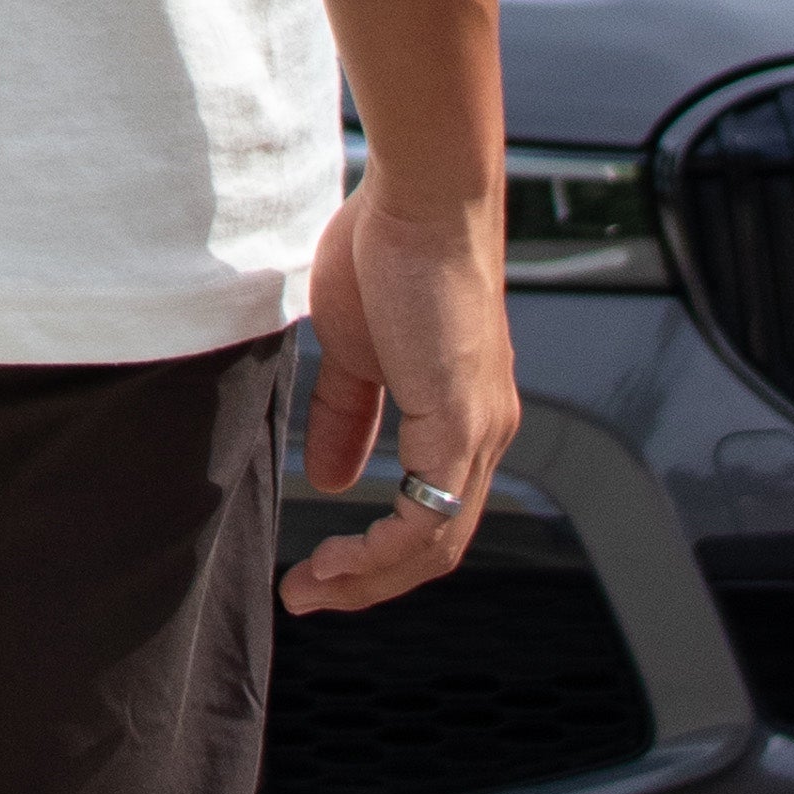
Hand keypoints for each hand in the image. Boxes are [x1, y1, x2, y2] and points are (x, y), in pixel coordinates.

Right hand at [282, 165, 515, 615]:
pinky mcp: (462, 423)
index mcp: (461, 416)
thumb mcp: (354, 347)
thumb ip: (346, 413)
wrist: (423, 197)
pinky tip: (340, 558)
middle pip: (438, 546)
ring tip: (313, 587)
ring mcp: (479, 433)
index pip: (431, 514)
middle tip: (308, 595)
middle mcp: (484, 435)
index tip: (318, 566)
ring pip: (437, 543)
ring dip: (370, 577)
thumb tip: (331, 477)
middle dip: (369, 582)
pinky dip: (383, 550)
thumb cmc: (391, 247)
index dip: (376, 553)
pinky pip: (430, 515)